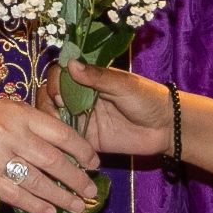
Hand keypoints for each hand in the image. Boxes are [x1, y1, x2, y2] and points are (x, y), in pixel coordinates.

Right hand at [0, 96, 99, 212]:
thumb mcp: (3, 108)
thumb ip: (31, 123)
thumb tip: (64, 142)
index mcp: (18, 114)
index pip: (60, 133)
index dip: (82, 150)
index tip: (95, 162)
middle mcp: (9, 135)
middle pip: (53, 161)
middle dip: (77, 179)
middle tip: (92, 192)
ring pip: (37, 182)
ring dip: (62, 197)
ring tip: (78, 207)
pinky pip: (15, 196)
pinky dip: (36, 205)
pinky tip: (51, 211)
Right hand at [40, 61, 171, 158]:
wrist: (166, 128)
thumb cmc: (147, 98)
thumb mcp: (123, 85)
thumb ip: (97, 77)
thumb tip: (71, 64)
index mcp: (88, 80)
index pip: (60, 76)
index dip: (54, 83)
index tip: (59, 93)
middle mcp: (80, 98)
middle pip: (51, 98)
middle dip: (47, 105)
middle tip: (57, 112)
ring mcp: (82, 120)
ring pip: (55, 121)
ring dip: (50, 125)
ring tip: (56, 131)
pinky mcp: (87, 141)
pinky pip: (67, 143)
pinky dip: (60, 145)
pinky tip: (58, 147)